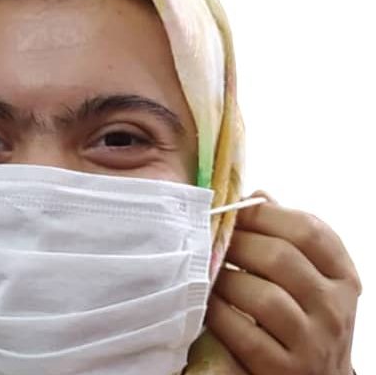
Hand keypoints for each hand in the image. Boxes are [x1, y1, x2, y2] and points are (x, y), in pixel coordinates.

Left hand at [206, 193, 360, 374]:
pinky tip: (210, 305)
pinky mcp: (283, 369)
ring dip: (225, 279)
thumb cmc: (304, 320)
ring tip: (210, 273)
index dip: (265, 214)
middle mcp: (334, 308)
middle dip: (238, 243)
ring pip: (263, 295)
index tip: (235, 210)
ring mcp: (312, 342)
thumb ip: (287, 238)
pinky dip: (219, 313)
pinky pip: (243, 331)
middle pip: (281, 257)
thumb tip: (259, 195)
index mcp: (343, 277)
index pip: (310, 230)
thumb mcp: (309, 279)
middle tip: (213, 240)